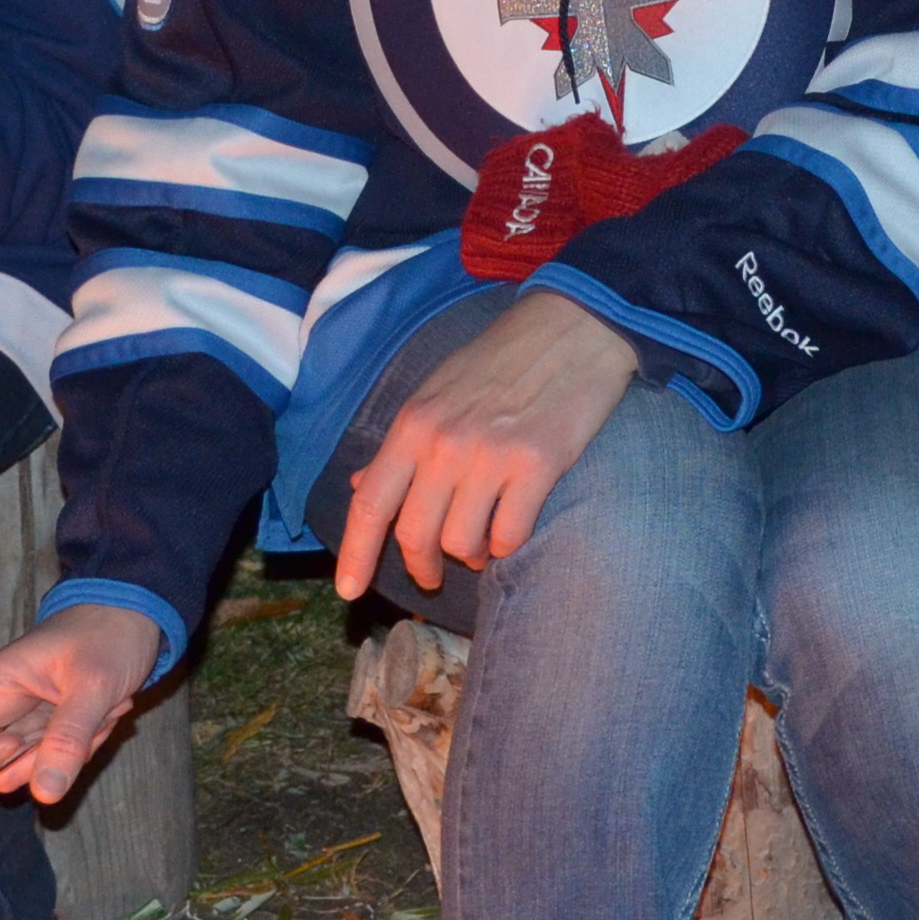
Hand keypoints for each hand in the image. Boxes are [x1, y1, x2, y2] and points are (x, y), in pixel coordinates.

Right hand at [0, 602, 163, 803]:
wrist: (135, 618)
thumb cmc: (108, 636)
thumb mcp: (93, 685)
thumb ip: (67, 739)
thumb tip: (44, 795)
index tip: (15, 743)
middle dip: (30, 764)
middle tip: (71, 726)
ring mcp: (23, 725)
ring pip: (22, 772)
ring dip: (65, 755)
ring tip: (96, 714)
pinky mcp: (48, 734)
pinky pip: (53, 764)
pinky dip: (83, 749)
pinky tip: (104, 714)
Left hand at [336, 288, 641, 598]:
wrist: (570, 328)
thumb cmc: (499, 361)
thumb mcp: (435, 392)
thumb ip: (400, 445)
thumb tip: (359, 484)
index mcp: (413, 424)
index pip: (371, 502)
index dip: (355, 554)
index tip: (348, 591)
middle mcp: (445, 443)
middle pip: (415, 535)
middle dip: (423, 568)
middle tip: (433, 576)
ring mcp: (491, 456)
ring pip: (461, 542)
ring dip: (470, 555)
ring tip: (481, 544)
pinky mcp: (538, 464)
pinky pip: (509, 534)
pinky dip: (506, 545)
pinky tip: (511, 530)